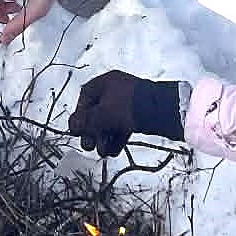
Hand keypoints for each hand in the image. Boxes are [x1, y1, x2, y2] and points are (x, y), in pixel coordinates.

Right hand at [66, 71, 186, 154]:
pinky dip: (117, 137)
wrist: (164, 111)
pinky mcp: (139, 114)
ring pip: (110, 120)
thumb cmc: (129, 107)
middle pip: (97, 111)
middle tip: (89, 147)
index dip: (80, 115)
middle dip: (92, 131)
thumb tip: (72, 126)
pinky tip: (114, 151)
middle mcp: (116, 89)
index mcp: (106, 82)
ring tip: (103, 153)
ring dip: (104, 137)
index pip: (85, 97)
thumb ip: (86, 121)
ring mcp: (129, 102)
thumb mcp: (103, 115)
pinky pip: (123, 125)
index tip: (77, 131)